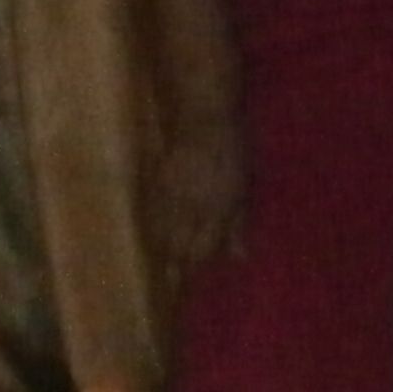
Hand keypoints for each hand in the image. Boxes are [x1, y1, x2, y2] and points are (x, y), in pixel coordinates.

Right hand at [147, 112, 245, 284]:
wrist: (204, 115)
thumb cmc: (232, 150)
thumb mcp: (244, 186)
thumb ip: (238, 224)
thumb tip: (239, 258)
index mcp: (218, 206)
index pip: (201, 250)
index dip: (197, 264)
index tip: (193, 275)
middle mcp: (192, 205)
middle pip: (176, 247)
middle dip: (175, 263)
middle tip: (174, 275)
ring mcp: (170, 194)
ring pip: (158, 235)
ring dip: (160, 250)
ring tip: (161, 260)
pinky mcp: (153, 182)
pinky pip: (148, 216)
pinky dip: (150, 230)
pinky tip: (152, 235)